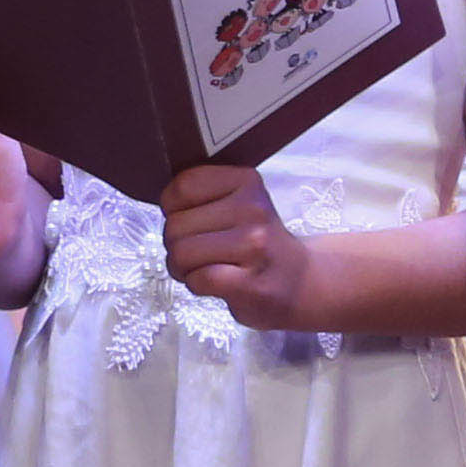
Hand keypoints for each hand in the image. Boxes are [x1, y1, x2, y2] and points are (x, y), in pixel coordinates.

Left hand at [160, 158, 340, 330]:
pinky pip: (198, 279)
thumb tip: (163, 202)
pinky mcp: (250, 284)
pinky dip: (195, 285)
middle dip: (174, 243)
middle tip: (196, 252)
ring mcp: (254, 247)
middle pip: (175, 224)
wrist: (302, 282)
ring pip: (181, 253)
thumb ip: (203, 195)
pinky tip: (213, 284)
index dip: (172, 209)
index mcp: (246, 181)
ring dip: (181, 267)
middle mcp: (252, 209)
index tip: (189, 220)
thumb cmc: (258, 241)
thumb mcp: (239, 202)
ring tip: (202, 268)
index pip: (182, 186)